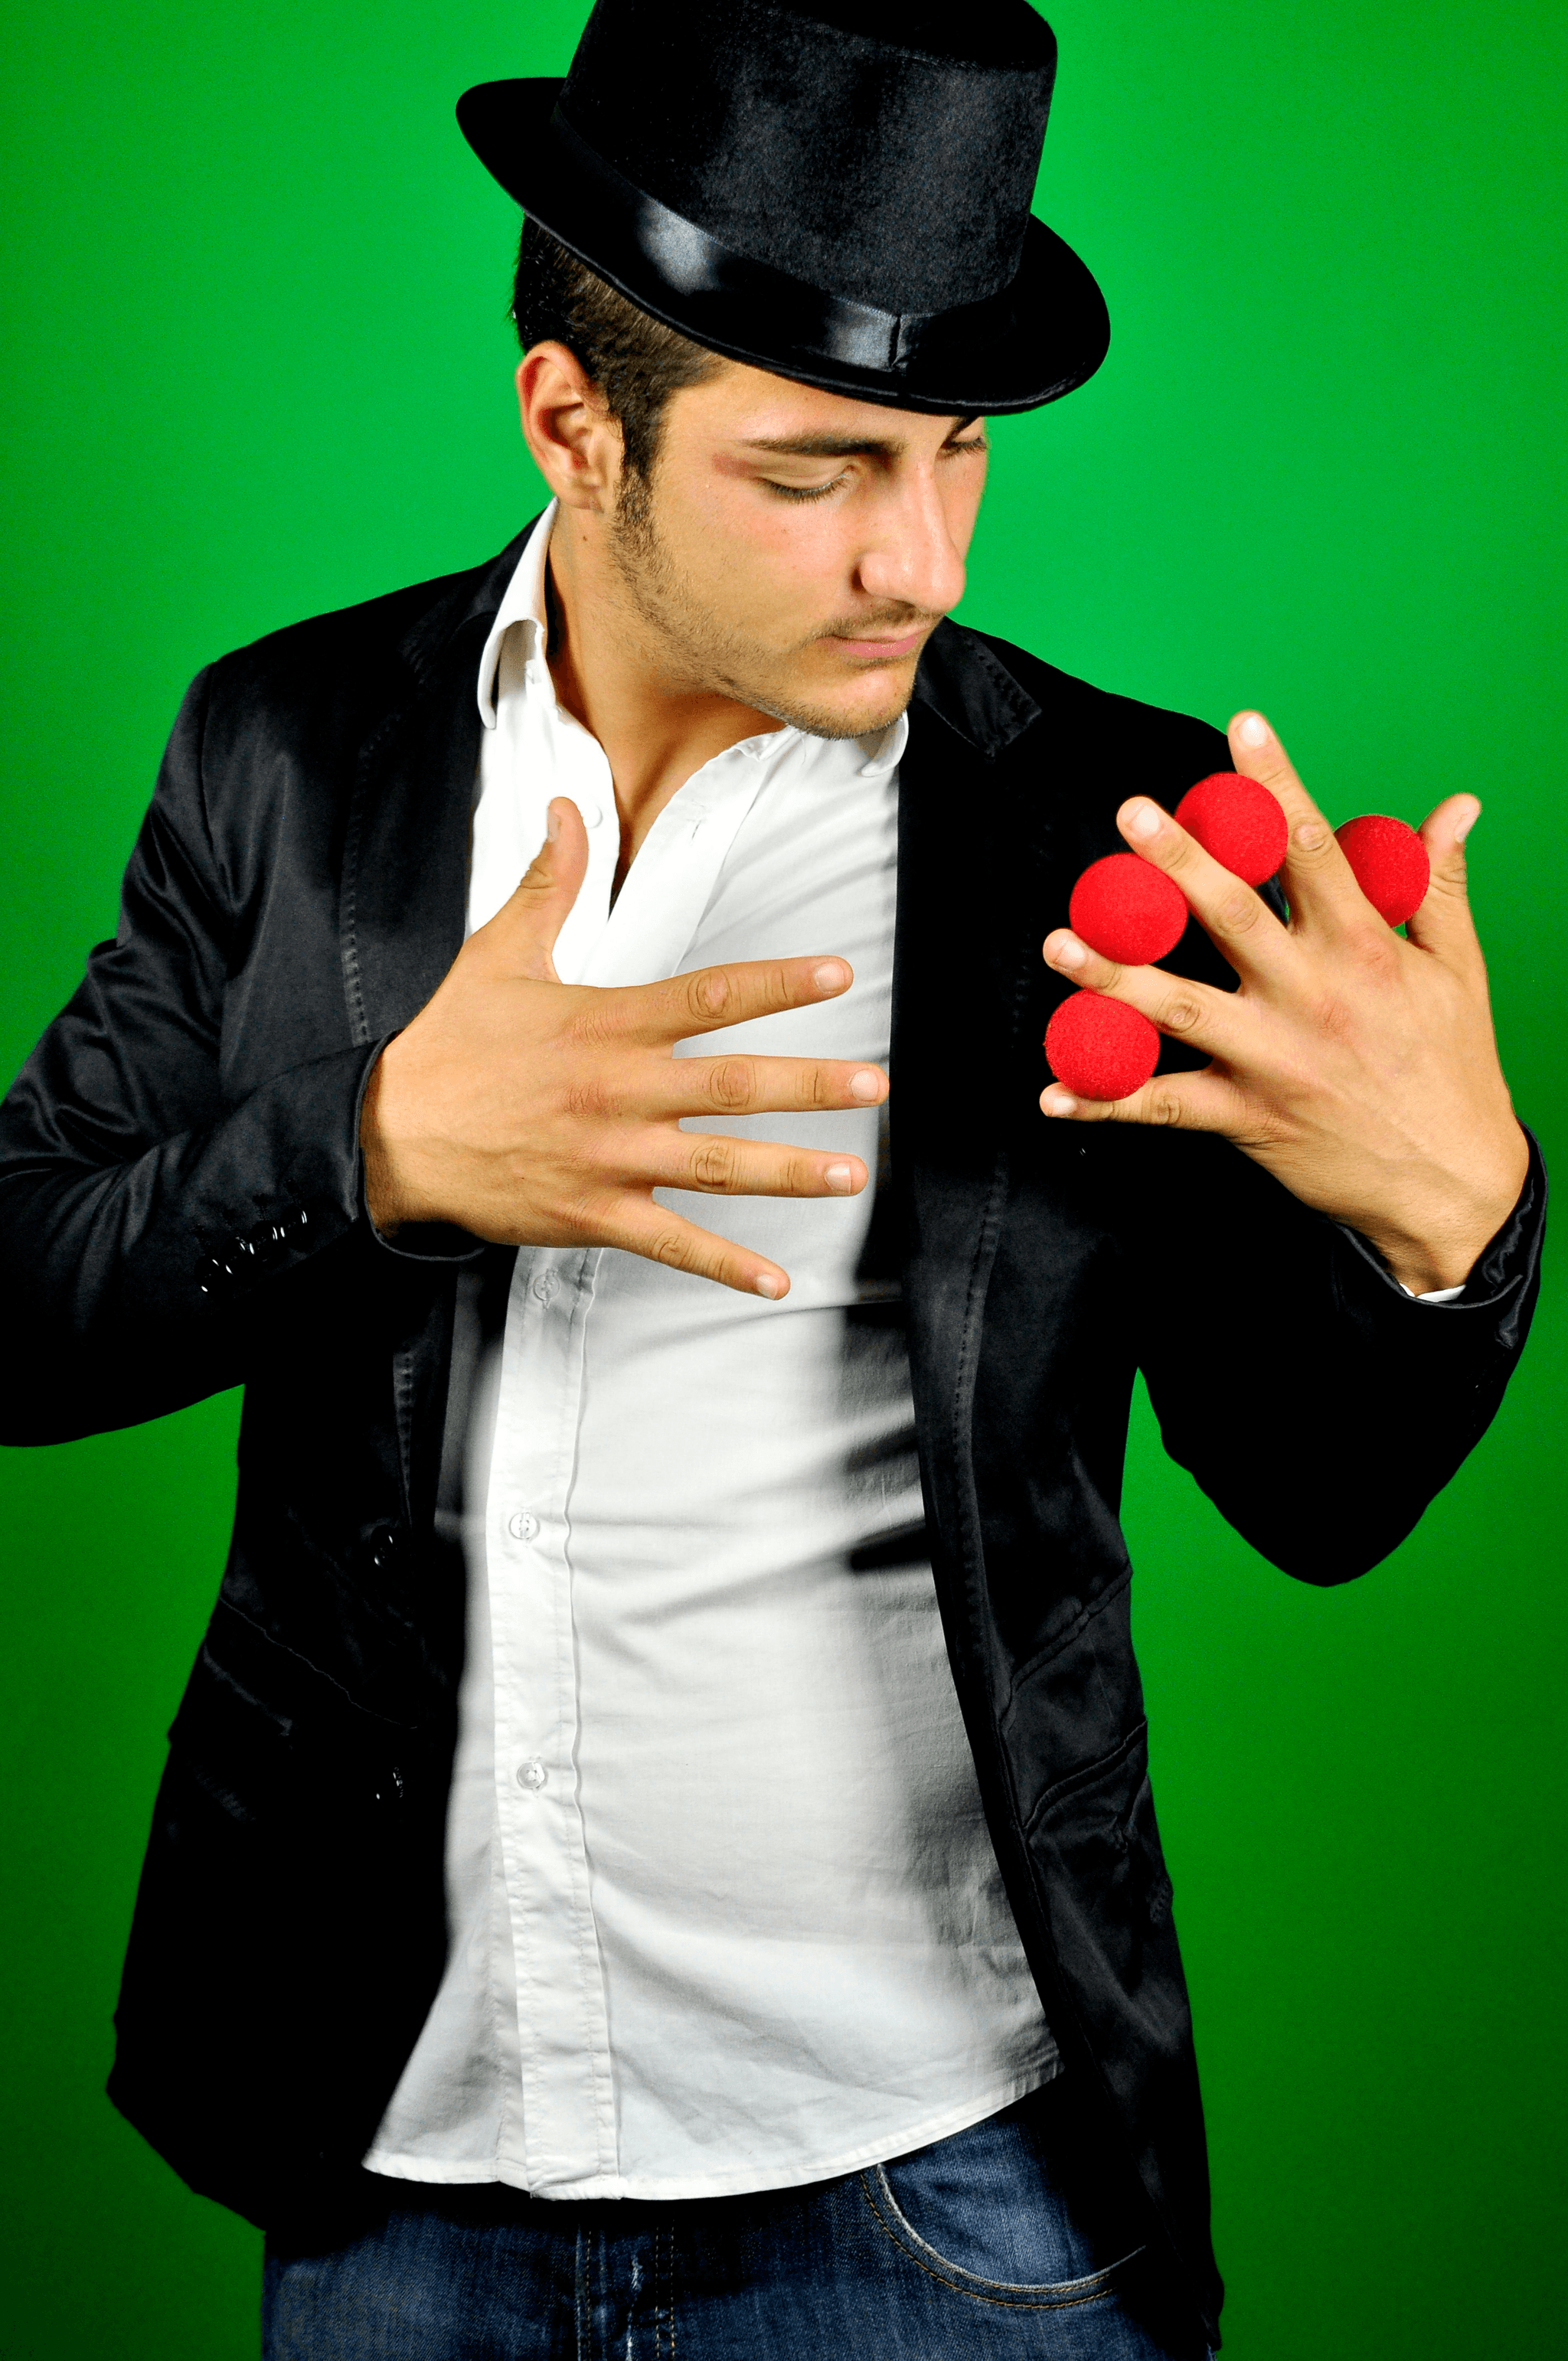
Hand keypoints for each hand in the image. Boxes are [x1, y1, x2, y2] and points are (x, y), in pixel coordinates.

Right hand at [362, 799, 886, 1296]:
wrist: (390, 1135)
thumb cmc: (451, 1043)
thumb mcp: (499, 952)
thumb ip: (549, 883)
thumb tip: (565, 809)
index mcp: (607, 1023)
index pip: (709, 997)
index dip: (777, 985)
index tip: (838, 977)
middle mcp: (618, 1091)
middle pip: (732, 1086)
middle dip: (810, 1085)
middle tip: (874, 1085)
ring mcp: (610, 1158)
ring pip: (716, 1167)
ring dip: (789, 1173)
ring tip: (851, 1173)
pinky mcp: (593, 1214)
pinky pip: (671, 1243)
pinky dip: (725, 1266)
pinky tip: (776, 1283)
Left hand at [1040, 712, 1528, 1293]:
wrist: (1452, 1185)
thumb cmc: (1452, 1069)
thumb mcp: (1459, 970)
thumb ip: (1438, 884)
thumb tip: (1455, 807)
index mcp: (1365, 949)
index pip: (1314, 850)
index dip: (1277, 784)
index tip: (1241, 727)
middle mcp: (1312, 998)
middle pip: (1235, 918)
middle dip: (1179, 864)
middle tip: (1131, 814)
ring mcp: (1274, 1061)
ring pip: (1181, 1011)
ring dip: (1113, 978)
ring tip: (1059, 943)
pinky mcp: (1247, 1119)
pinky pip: (1164, 1107)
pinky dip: (1106, 1102)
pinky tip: (1052, 1092)